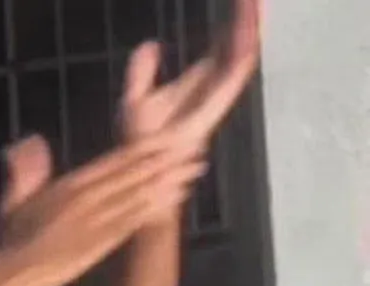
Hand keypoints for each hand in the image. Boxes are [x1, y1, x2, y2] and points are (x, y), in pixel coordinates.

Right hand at [0, 134, 207, 285]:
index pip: (114, 160)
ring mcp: (99, 220)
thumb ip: (28, 170)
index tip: (168, 135)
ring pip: (141, 194)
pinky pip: (136, 220)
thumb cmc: (15, 239)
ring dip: (170, 180)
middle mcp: (89, 197)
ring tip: (195, 169)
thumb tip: (32, 141)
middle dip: (167, 159)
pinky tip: (176, 198)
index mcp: (70, 184)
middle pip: (134, 173)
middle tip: (195, 147)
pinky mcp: (105, 241)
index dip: (144, 146)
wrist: (17, 271)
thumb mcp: (17, 199)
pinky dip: (158, 207)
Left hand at [119, 0, 261, 143]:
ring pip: (241, 57)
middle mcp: (213, 88)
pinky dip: (242, 53)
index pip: (223, 47)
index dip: (234, 25)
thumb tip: (152, 43)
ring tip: (255, 6)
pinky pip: (234, 74)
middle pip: (238, 48)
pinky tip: (248, 34)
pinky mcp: (216, 105)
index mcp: (198, 82)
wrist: (140, 165)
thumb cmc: (139, 140)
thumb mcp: (135, 98)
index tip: (243, 2)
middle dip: (249, 23)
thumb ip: (142, 71)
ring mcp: (217, 97)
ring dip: (249, 32)